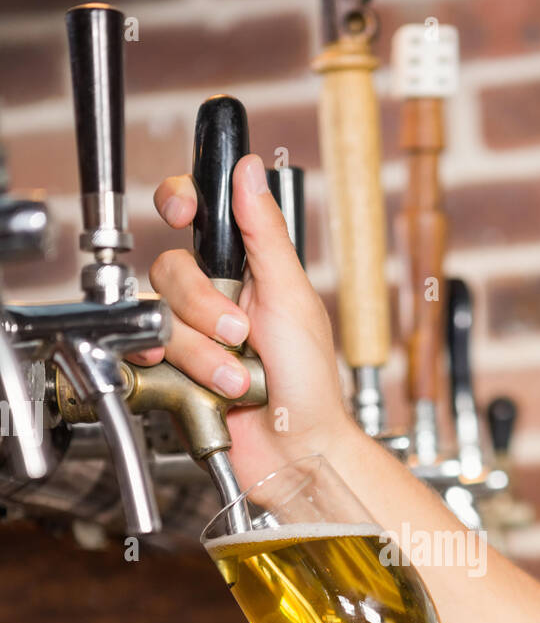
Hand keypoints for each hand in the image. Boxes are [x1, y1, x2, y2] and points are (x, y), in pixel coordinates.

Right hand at [135, 153, 352, 488]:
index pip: (199, 217)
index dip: (180, 203)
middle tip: (241, 333)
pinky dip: (172, 370)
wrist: (296, 452)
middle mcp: (214, 299)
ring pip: (161, 317)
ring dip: (202, 353)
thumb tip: (248, 171)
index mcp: (246, 271)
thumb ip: (265, 233)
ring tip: (237, 379)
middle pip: (171, 270)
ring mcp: (192, 336)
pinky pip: (145, 354)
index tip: (181, 210)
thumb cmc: (310, 385)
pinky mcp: (173, 372)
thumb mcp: (293, 298)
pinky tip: (197, 384)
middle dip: (204, 307)